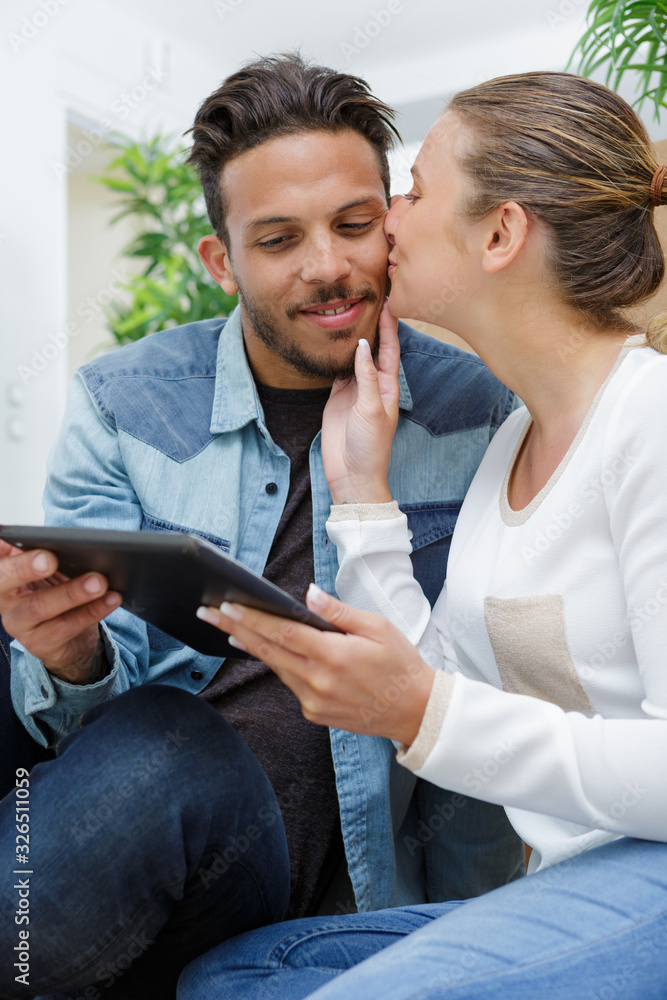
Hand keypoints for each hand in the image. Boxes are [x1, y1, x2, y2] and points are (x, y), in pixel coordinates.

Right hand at [0, 539, 121, 683]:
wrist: (65, 639)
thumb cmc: (54, 594)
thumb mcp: (47, 572)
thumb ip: (43, 552)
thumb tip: (59, 536)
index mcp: (5, 575)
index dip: (3, 551)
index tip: (15, 540)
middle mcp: (4, 599)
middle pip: (5, 581)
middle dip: (25, 568)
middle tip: (50, 559)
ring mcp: (19, 624)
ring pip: (41, 607)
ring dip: (73, 592)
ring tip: (99, 582)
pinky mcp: (40, 644)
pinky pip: (67, 627)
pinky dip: (93, 611)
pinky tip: (111, 598)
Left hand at [196, 583, 433, 745]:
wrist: (416, 711)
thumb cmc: (400, 664)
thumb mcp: (378, 628)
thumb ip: (339, 612)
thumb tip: (309, 595)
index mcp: (334, 657)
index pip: (283, 633)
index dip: (252, 618)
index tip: (226, 606)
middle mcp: (319, 682)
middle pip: (268, 650)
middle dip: (235, 628)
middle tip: (207, 612)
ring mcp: (314, 702)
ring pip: (277, 667)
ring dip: (253, 645)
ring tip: (229, 626)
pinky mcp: (315, 714)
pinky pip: (291, 683)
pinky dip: (279, 664)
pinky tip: (268, 649)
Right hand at [322, 302, 399, 503]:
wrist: (352, 474)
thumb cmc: (369, 447)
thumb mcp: (370, 409)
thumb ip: (366, 377)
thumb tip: (362, 347)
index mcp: (388, 387)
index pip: (390, 350)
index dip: (389, 327)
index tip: (387, 303)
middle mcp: (373, 386)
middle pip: (373, 349)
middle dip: (373, 326)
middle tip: (370, 299)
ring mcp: (354, 391)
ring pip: (355, 357)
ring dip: (354, 337)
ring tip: (350, 311)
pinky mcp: (337, 397)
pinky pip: (338, 370)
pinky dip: (336, 355)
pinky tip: (333, 340)